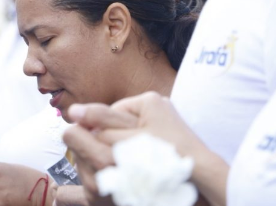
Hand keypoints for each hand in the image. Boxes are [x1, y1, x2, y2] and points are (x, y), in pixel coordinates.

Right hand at [64, 92, 226, 205]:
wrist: (202, 174)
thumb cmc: (168, 157)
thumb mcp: (129, 142)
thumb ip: (102, 128)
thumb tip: (73, 112)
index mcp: (147, 101)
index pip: (110, 112)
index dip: (99, 131)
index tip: (95, 149)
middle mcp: (157, 105)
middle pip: (120, 122)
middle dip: (113, 140)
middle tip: (113, 158)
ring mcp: (165, 119)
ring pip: (131, 133)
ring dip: (125, 148)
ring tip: (126, 162)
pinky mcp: (170, 134)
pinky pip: (145, 140)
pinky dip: (139, 152)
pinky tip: (139, 163)